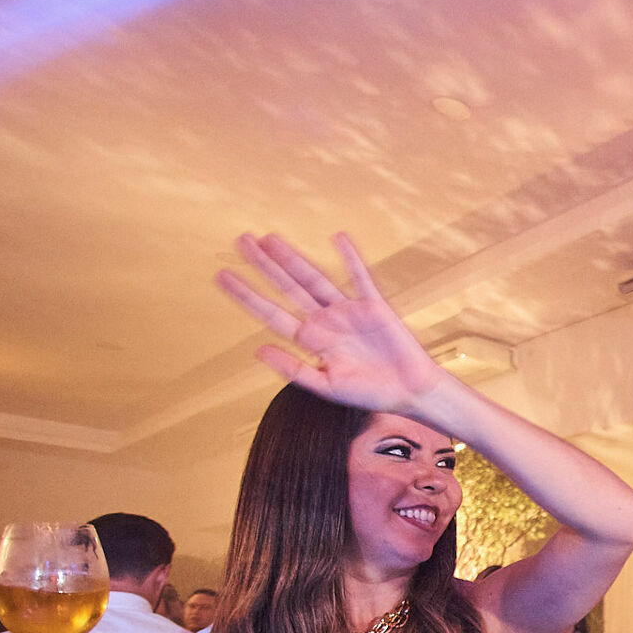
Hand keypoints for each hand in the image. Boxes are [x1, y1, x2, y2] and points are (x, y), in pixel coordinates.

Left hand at [216, 232, 448, 416]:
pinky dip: (351, 259)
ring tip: (271, 237)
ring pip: (315, 278)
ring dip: (294, 258)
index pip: (272, 313)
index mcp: (311, 341)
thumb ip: (294, 370)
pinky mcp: (374, 306)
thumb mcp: (327, 387)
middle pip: (288, 287)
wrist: (410, 392)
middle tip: (242, 240)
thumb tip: (259, 351)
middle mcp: (325, 321)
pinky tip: (338, 239)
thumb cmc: (370, 394)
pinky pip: (360, 278)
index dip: (247, 294)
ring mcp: (348, 311)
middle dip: (265, 265)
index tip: (223, 276)